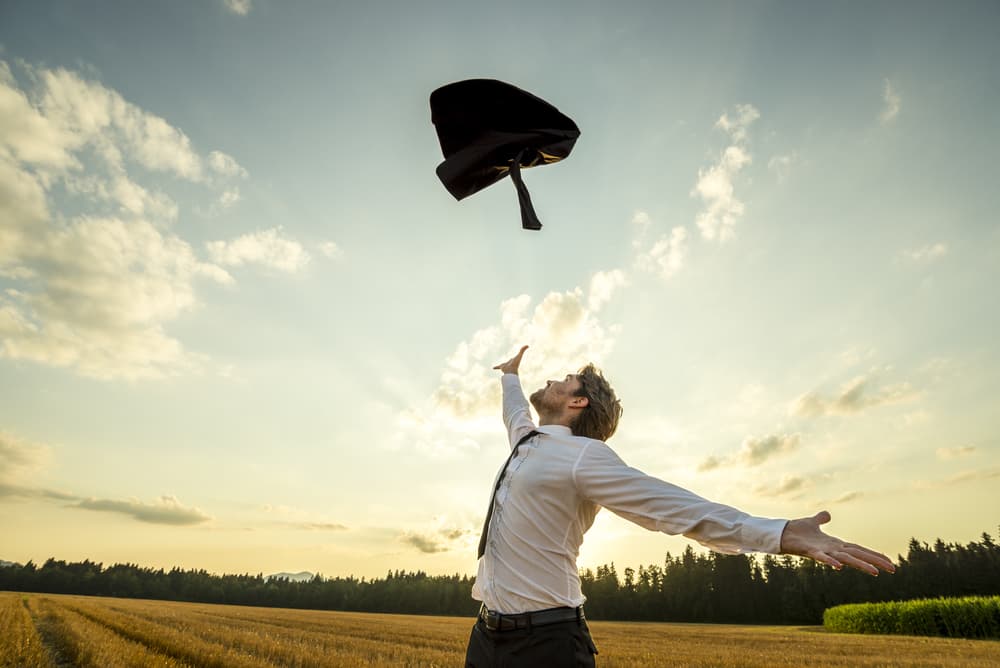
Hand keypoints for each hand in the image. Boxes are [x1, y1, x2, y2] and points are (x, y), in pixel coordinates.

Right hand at [493, 345, 527, 374]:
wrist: (511, 370)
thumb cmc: (515, 363)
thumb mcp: (519, 355)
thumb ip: (523, 350)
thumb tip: (528, 345)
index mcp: (513, 360)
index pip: (514, 358)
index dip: (515, 357)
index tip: (515, 356)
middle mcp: (509, 363)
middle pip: (509, 361)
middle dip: (509, 361)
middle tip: (510, 360)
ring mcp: (505, 365)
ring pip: (503, 365)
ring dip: (502, 366)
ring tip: (500, 366)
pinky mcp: (501, 367)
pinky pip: (498, 367)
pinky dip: (496, 367)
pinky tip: (493, 368)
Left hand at [780, 511, 895, 575]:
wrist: (780, 533)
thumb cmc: (797, 530)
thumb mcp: (813, 522)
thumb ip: (821, 518)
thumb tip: (827, 514)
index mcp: (836, 544)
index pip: (859, 550)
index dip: (874, 555)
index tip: (890, 562)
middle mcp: (833, 550)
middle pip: (858, 555)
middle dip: (875, 562)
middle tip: (893, 569)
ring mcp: (823, 552)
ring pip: (845, 559)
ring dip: (860, 565)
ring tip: (875, 572)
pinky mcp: (811, 551)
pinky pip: (823, 558)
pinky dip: (830, 562)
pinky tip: (839, 567)